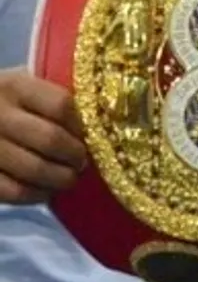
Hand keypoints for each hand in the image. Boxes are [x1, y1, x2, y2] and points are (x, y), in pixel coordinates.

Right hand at [0, 68, 88, 205]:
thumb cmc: (5, 103)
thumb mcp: (23, 89)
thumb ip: (53, 99)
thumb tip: (103, 122)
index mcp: (14, 87)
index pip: (62, 105)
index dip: (83, 125)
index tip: (91, 136)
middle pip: (51, 139)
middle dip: (76, 155)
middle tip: (83, 162)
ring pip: (35, 169)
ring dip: (61, 179)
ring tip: (69, 178)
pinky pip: (15, 191)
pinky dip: (37, 195)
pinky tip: (46, 191)